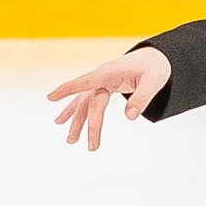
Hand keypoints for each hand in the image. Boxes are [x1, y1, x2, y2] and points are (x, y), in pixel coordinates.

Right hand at [46, 46, 172, 149]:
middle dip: (86, 124)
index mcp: (111, 73)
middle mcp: (102, 77)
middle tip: (86, 146)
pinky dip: (78, 111)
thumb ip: (143, 98)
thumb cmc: (155, 68)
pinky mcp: (103, 86)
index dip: (69, 89)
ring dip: (77, 121)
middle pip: (90, 102)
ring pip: (84, 103)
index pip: (87, 82)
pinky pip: (87, 100)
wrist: (155, 59)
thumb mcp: (154, 82)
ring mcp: (101, 82)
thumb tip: (130, 117)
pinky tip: (66, 121)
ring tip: (70, 141)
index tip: (51, 97)